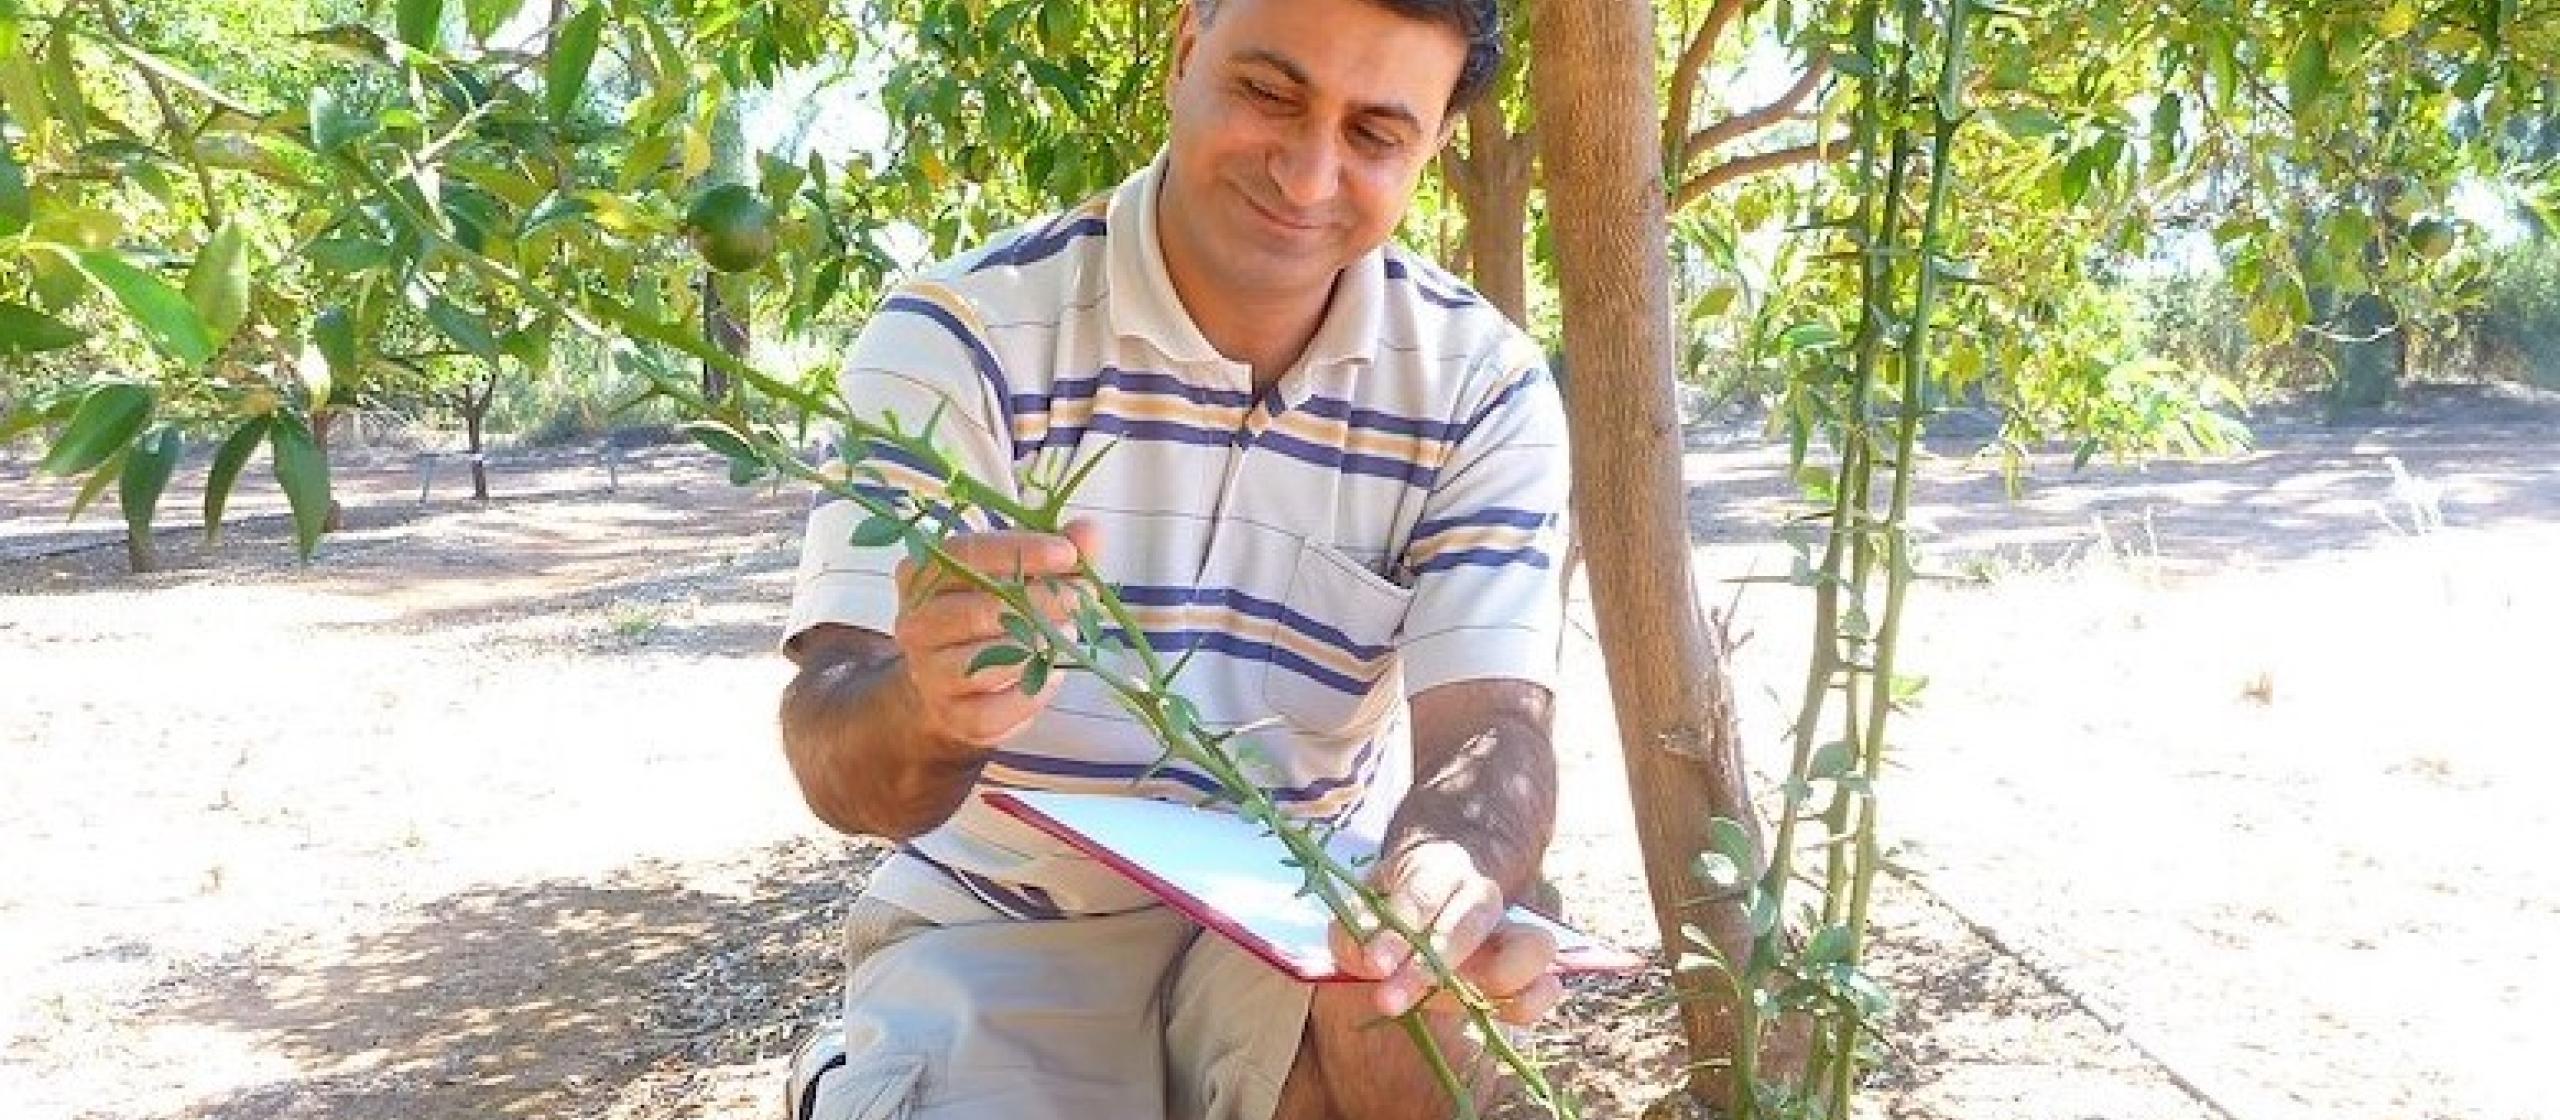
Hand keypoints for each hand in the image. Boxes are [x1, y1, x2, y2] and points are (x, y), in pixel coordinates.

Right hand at [890, 520, 1100, 748]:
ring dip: (1036, 648)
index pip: (965, 555)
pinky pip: (995, 708)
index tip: (1068, 553)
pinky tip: (1051, 674)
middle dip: (1040, 602)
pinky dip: (1032, 693)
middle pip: (977, 611)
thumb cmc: (988, 616)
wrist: (950, 687)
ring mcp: (929, 673)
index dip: (1021, 551)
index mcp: (921, 576)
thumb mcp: (1016, 574)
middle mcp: (916, 624)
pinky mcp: (953, 716)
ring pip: (985, 663)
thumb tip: (1089, 531)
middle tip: (1082, 596)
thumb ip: (1053, 550)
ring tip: (1068, 633)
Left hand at [1329, 839, 1563, 1026]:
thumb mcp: (1365, 907)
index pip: (1423, 894)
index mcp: (1438, 868)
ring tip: (1458, 1002)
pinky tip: (1491, 1011)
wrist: (1437, 905)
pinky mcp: (1530, 970)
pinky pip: (1546, 987)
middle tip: (1389, 1000)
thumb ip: (1354, 931)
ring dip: (1496, 978)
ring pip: (1532, 945)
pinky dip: (1528, 1002)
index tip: (1375, 965)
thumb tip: (1364, 959)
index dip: (1400, 929)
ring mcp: (1515, 930)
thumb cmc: (1395, 909)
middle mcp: (1482, 894)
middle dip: (1432, 965)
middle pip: (1471, 922)